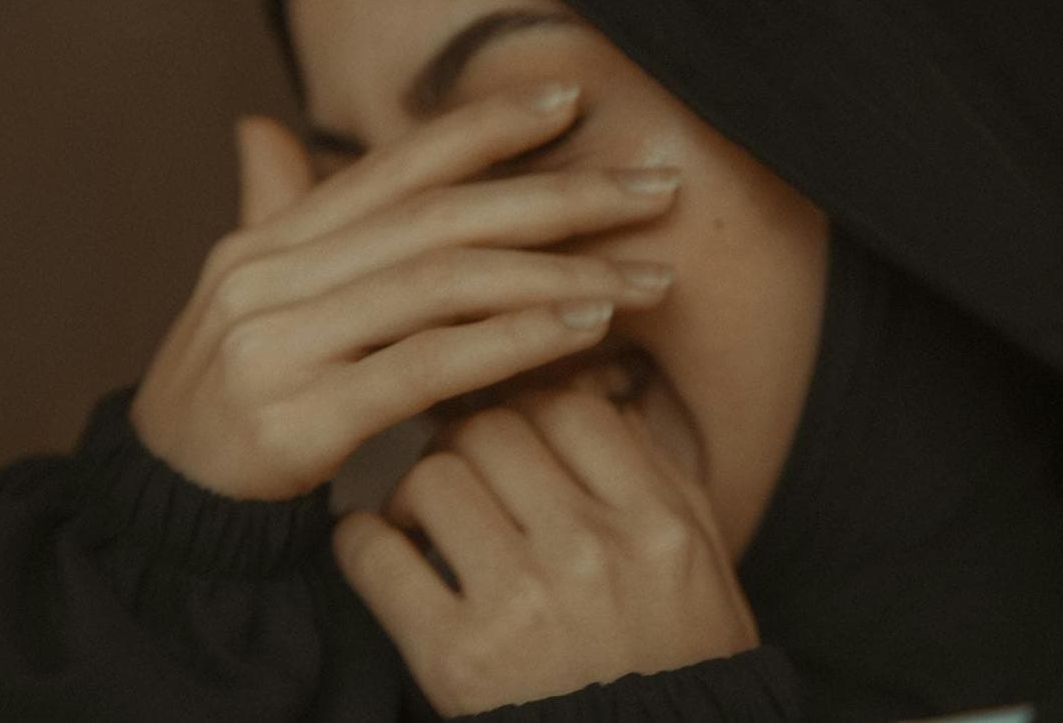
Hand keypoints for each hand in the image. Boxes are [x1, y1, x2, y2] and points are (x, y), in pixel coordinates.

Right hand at [129, 84, 680, 498]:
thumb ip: (275, 214)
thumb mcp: (247, 301)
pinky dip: (512, 341)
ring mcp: (278, 346)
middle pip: (440, 216)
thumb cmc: (228, 401)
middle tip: (655, 191)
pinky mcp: (298, 420)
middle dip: (559, 196)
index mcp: (267, 242)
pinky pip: (426, 367)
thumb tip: (262, 125)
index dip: (486, 125)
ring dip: (557, 273)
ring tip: (641, 276)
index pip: (395, 165)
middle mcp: (269, 277)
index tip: (573, 100)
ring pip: (444, 283)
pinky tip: (581, 330)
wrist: (157, 517)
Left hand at [332, 382, 758, 716]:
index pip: (568, 408)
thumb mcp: (701, 567)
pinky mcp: (456, 658)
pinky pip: (376, 556)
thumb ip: (663, 477)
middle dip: (464, 444)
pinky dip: (361, 543)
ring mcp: (522, 603)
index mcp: (656, 523)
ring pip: (433, 477)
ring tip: (421, 520)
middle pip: (492, 430)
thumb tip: (610, 395)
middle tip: (459, 473)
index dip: (528, 411)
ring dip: (413, 492)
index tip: (514, 438)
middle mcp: (591, 551)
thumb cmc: (675, 667)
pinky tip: (375, 549)